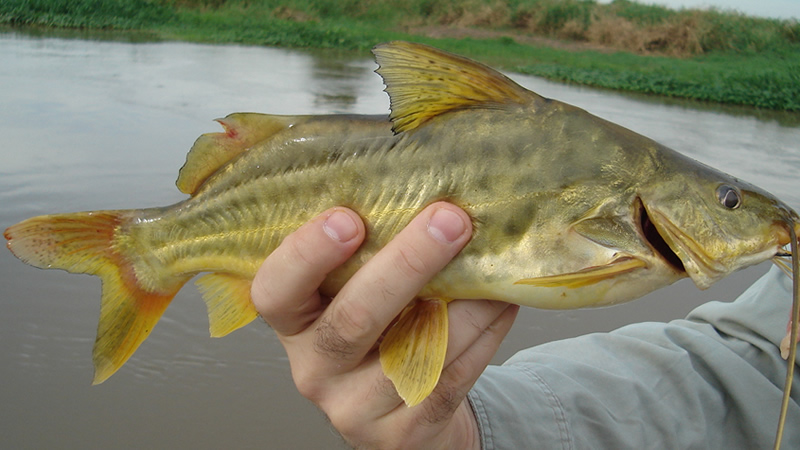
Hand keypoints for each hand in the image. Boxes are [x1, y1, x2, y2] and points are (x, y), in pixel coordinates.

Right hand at [251, 202, 518, 448]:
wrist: (396, 418)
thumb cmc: (377, 335)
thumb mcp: (352, 296)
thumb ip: (369, 257)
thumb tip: (429, 191)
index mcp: (295, 323)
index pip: (275, 291)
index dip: (306, 254)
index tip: (348, 218)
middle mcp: (315, 368)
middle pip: (353, 319)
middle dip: (406, 264)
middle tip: (450, 220)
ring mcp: (357, 408)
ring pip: (415, 353)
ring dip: (464, 302)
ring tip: (493, 261)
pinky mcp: (404, 433)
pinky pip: (449, 378)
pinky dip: (482, 334)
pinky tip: (501, 302)